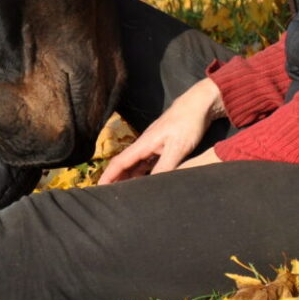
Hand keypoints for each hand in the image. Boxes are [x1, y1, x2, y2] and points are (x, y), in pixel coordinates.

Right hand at [98, 78, 224, 184]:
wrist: (200, 103)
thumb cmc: (189, 122)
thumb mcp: (178, 147)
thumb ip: (164, 167)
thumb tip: (152, 186)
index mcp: (144, 143)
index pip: (120, 162)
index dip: (108, 176)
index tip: (98, 189)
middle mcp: (145, 143)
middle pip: (125, 164)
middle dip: (116, 179)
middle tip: (109, 196)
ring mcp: (154, 143)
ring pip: (137, 164)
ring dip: (129, 177)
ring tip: (125, 192)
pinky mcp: (164, 144)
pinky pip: (148, 161)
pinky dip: (143, 172)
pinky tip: (145, 181)